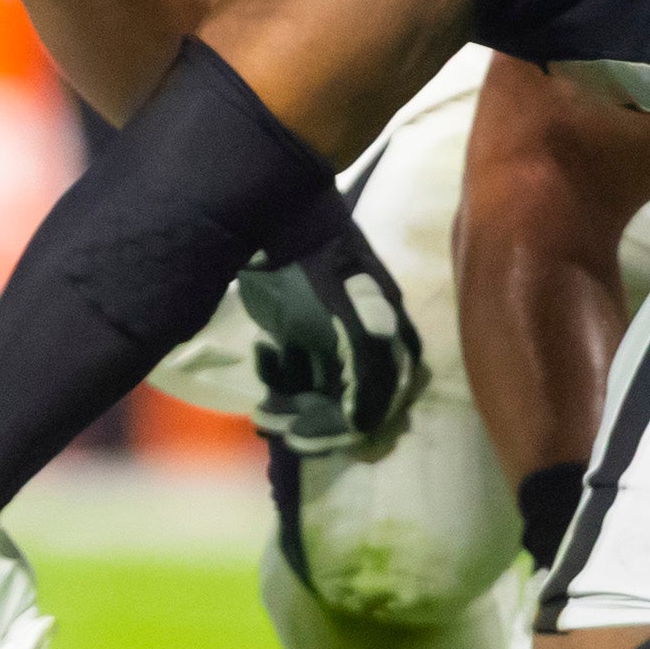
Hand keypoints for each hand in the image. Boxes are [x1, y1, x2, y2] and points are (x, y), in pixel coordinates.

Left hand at [235, 204, 425, 456]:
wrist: (276, 211)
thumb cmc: (316, 263)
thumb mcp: (349, 316)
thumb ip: (367, 370)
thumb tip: (366, 427)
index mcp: (389, 342)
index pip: (371, 406)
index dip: (336, 428)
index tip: (297, 437)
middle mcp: (367, 343)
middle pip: (341, 401)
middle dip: (305, 415)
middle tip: (267, 418)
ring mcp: (332, 334)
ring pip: (315, 387)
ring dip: (288, 396)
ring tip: (260, 397)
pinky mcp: (301, 326)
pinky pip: (294, 365)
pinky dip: (277, 369)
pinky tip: (262, 349)